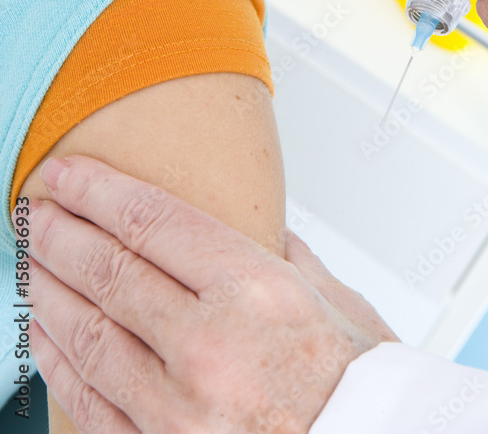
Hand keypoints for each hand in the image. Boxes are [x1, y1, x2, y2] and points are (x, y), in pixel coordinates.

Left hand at [21, 156, 397, 433]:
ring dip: (47, 291)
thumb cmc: (360, 387)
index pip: (151, 222)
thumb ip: (286, 256)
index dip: (97, 190)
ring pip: (88, 333)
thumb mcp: (337, 299)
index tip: (66, 174)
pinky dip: (58, 361)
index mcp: (257, 290)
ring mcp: (179, 408)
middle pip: (109, 270)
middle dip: (59, 232)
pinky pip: (90, 401)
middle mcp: (210, 346)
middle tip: (34, 210)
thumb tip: (259, 226)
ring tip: (29, 262)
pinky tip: (44, 333)